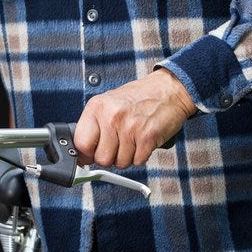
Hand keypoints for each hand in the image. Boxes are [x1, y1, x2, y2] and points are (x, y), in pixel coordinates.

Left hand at [73, 69, 195, 168]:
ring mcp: (130, 128)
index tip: (90, 156)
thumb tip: (82, 152)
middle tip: (116, 147)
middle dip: (109, 158)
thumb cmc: (139, 97)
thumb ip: (94, 125)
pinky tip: (141, 142)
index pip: (81, 143)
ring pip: (120, 163)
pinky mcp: (148, 137)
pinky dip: (140, 156)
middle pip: (101, 158)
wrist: (169, 89)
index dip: (86, 154)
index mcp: (98, 107)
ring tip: (131, 141)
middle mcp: (112, 117)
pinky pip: (137, 161)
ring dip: (126, 157)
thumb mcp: (109, 103)